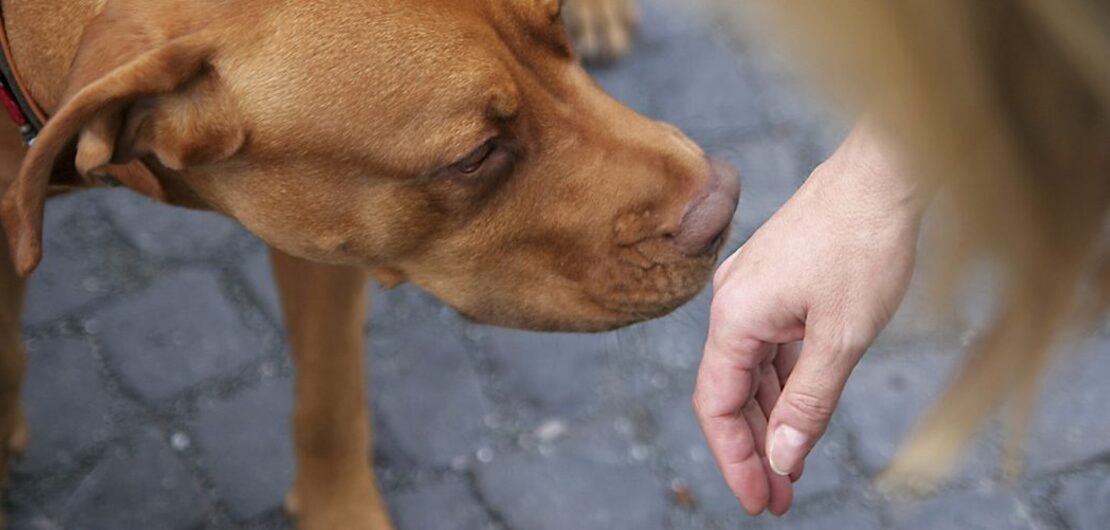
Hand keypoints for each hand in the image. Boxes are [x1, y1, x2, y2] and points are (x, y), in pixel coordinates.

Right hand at [694, 122, 926, 514]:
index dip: (734, 459)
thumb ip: (807, 403)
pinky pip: (770, 346)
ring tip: (791, 470)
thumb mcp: (841, 339)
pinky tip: (800, 415)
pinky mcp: (776, 283)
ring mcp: (753, 291)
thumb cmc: (864, 244)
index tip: (759, 501)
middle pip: (730, 392)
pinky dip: (783, 384)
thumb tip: (781, 459)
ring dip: (771, 419)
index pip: (717, 405)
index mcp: (735, 317)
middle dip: (754, 448)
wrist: (884, 172)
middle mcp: (732, 304)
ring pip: (752, 371)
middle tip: (778, 499)